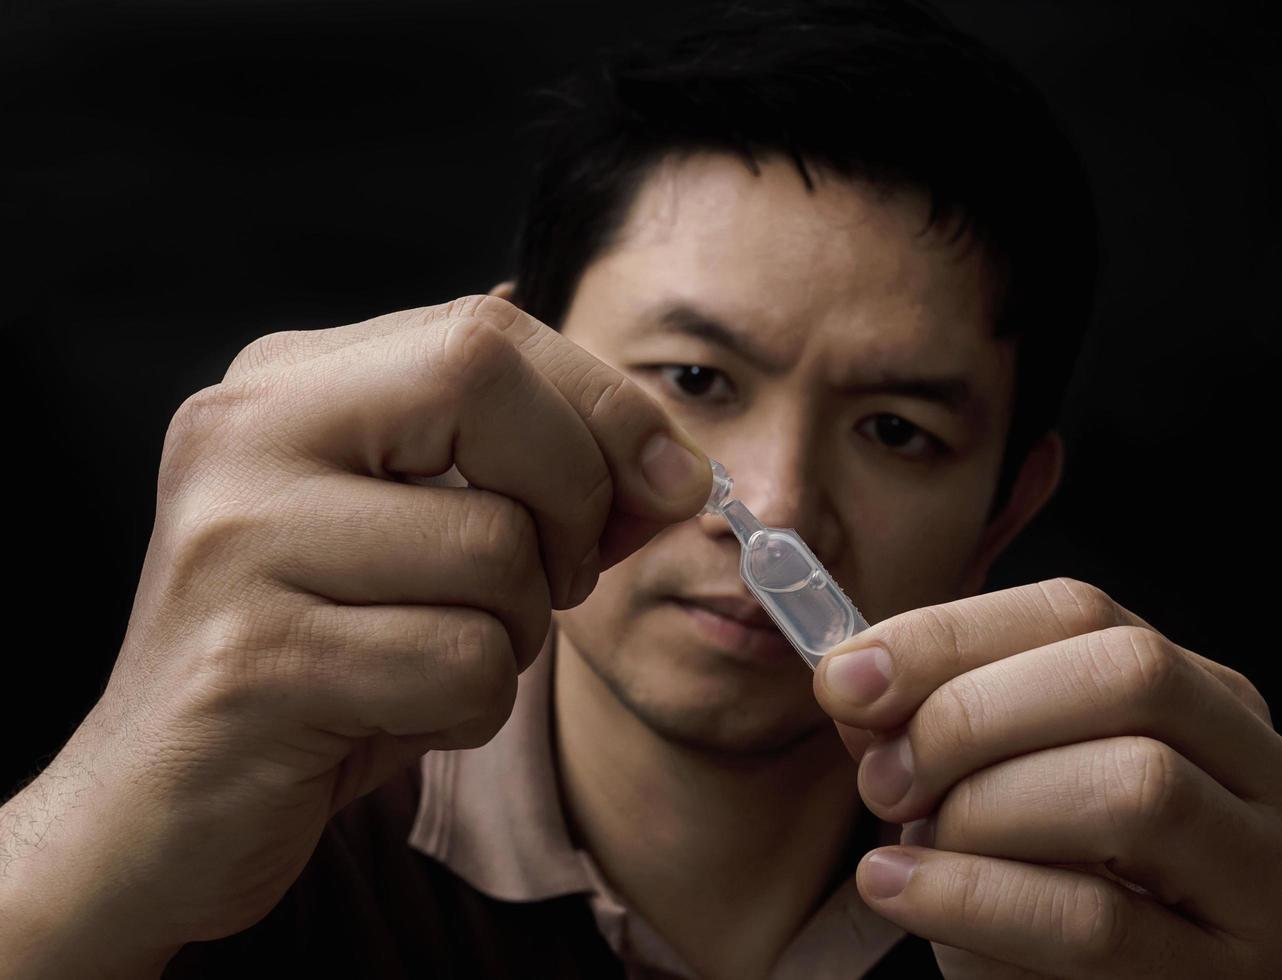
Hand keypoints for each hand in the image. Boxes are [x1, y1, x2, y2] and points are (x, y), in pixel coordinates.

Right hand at [0, 295, 710, 973]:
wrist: (159, 806)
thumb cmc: (319, 660)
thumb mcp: (416, 538)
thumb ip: (523, 472)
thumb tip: (669, 460)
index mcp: (285, 384)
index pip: (486, 329)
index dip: (606, 405)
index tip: (669, 479)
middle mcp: (244, 435)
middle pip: (488, 388)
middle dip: (575, 499)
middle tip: (555, 578)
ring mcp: (238, 542)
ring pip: (497, 548)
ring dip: (517, 632)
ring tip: (434, 661)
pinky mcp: (256, 661)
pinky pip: (464, 663)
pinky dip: (470, 708)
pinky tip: (394, 716)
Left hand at [813, 578, 1281, 978]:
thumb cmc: (1042, 887)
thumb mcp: (991, 786)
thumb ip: (936, 722)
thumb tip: (858, 680)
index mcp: (1209, 696)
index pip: (1081, 612)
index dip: (950, 635)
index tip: (845, 681)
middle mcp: (1270, 771)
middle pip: (1129, 675)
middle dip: (973, 715)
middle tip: (880, 776)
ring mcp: (1270, 876)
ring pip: (1134, 786)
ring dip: (984, 809)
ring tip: (910, 845)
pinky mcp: (1238, 973)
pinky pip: (1096, 920)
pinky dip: (974, 897)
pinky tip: (900, 890)